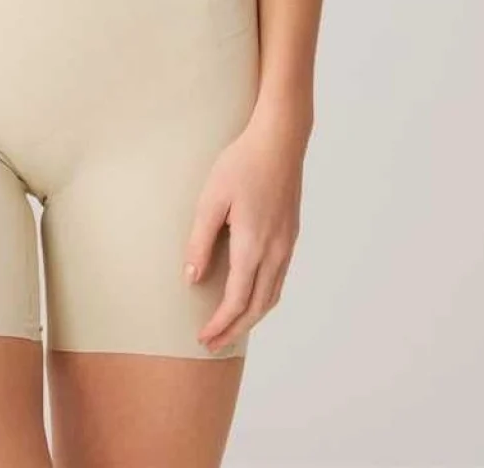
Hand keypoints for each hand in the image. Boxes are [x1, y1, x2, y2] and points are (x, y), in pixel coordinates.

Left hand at [183, 107, 306, 351]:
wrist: (280, 140)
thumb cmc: (241, 164)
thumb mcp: (211, 199)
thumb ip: (200, 241)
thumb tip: (192, 279)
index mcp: (253, 246)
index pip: (236, 300)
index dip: (220, 324)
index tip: (202, 337)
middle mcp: (275, 252)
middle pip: (256, 307)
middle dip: (234, 330)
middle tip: (212, 344)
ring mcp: (287, 245)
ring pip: (271, 296)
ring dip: (250, 318)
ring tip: (230, 328)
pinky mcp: (291, 235)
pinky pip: (278, 280)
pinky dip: (263, 299)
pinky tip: (251, 296)